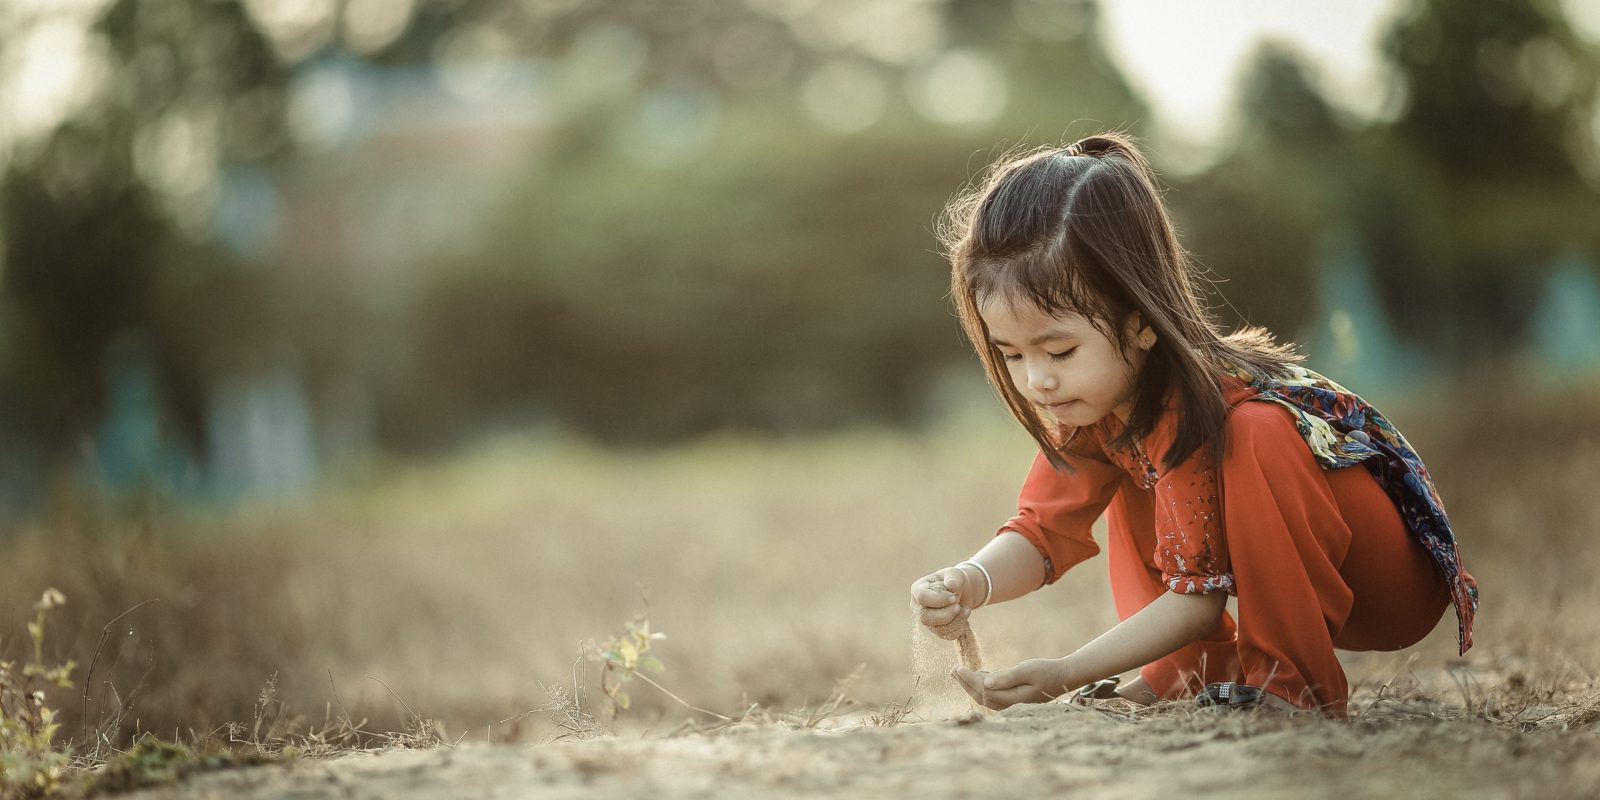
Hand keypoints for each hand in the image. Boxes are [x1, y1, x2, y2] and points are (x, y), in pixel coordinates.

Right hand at [909, 566, 981, 639]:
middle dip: (946, 614)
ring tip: (964, 608)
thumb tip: (951, 586)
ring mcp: (926, 620)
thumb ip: (953, 577)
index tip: (954, 597)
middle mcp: (918, 607)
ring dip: (955, 620)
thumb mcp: (955, 573)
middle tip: (958, 605)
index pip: (922, 597)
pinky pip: (947, 634)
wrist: (962, 591)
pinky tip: (964, 614)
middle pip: (925, 617)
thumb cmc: (954, 580)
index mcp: (918, 589)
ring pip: (937, 629)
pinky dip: (959, 626)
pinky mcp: (936, 630)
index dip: (938, 599)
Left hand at [952, 658, 1075, 710]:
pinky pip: (993, 696)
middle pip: (981, 696)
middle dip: (965, 683)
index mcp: (1013, 698)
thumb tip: (985, 683)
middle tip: (952, 670)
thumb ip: (1006, 678)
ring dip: (971, 686)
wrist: (1063, 677)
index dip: (969, 680)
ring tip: (958, 673)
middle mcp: (1010, 705)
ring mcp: (1012, 704)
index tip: (958, 668)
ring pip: (985, 697)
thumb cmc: (1046, 671)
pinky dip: (982, 687)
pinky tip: (978, 676)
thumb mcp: (1027, 670)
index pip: (984, 690)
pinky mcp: (1014, 699)